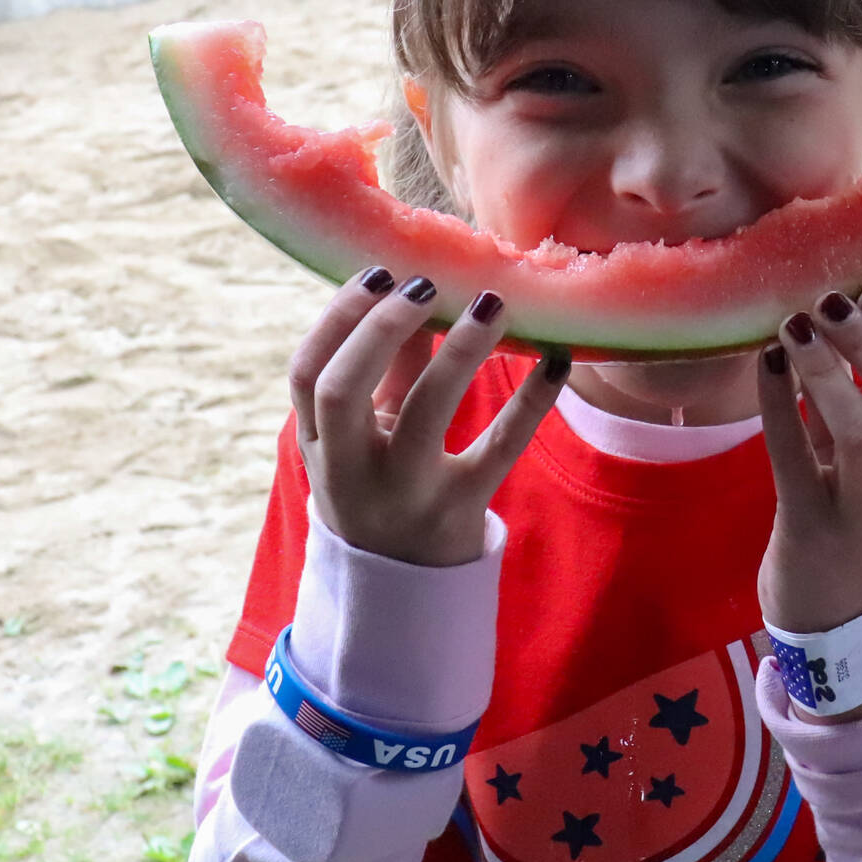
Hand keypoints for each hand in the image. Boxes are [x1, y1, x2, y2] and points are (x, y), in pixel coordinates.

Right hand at [290, 267, 568, 566]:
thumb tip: (419, 291)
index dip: (337, 319)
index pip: (307, 375)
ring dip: (458, 349)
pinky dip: (531, 400)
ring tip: (491, 303)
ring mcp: (405, 493)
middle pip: (342, 390)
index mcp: (319, 447)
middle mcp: (351, 471)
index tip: (378, 273)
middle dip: (381, 328)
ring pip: (424, 412)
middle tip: (425, 286)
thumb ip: (388, 368)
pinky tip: (555, 360)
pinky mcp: (460, 509)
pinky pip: (500, 447)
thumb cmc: (384, 484)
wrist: (405, 588)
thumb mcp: (368, 434)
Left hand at [755, 288, 861, 717]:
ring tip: (796, 325)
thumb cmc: (852, 523)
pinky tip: (765, 364)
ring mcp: (860, 513)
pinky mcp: (809, 529)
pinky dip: (778, 405)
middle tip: (832, 302)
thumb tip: (857, 318)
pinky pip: (794, 458)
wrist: (833, 623)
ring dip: (829, 371)